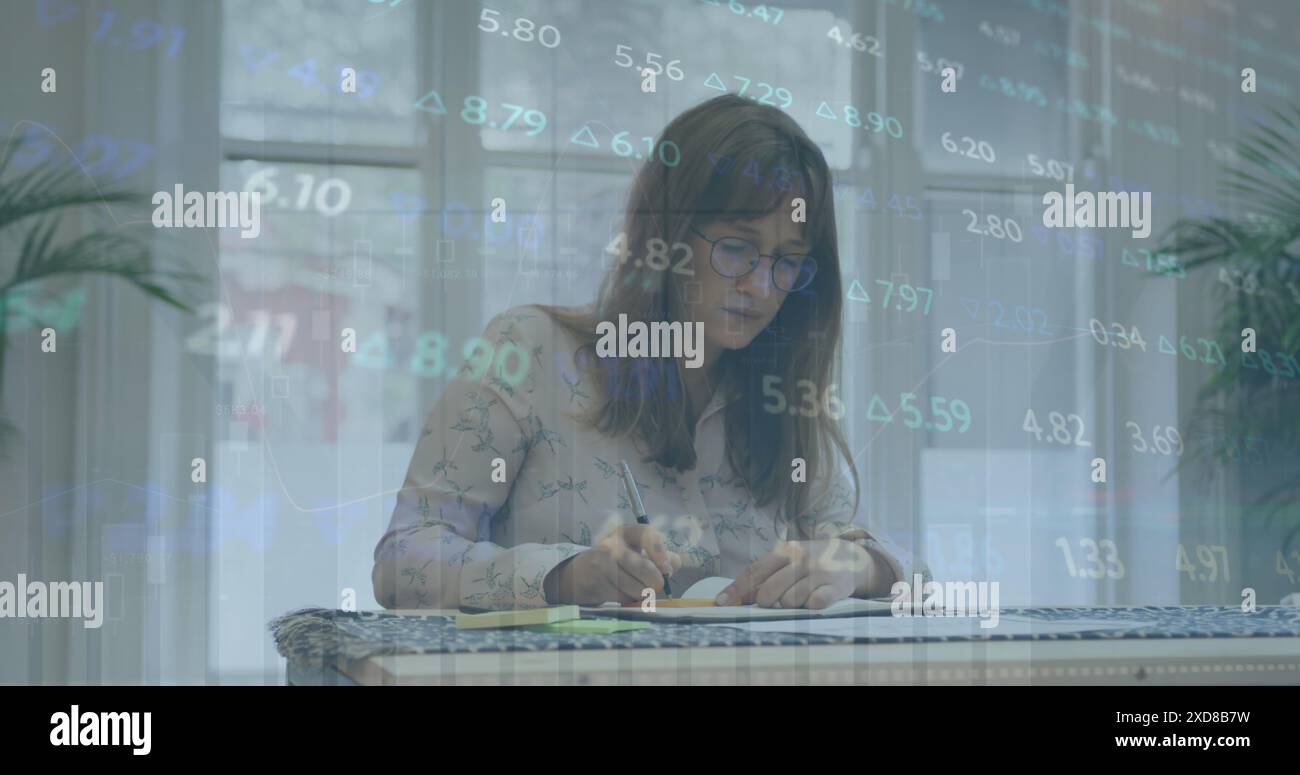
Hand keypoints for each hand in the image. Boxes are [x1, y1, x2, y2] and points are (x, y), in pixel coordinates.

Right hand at [543, 524, 681, 605]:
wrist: (581, 574)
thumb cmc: (617, 562)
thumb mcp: (637, 552)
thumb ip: (662, 556)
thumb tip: (674, 565)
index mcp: (626, 532)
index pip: (646, 533)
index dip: (660, 550)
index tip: (667, 569)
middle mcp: (612, 544)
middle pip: (646, 568)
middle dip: (656, 582)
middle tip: (656, 585)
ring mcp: (602, 563)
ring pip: (638, 588)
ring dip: (642, 593)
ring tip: (633, 586)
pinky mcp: (596, 582)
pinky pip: (625, 598)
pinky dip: (628, 600)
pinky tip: (619, 592)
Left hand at [716, 539, 870, 608]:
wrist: (851, 555)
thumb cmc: (809, 563)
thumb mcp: (786, 561)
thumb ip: (763, 576)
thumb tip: (732, 598)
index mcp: (783, 551)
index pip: (754, 573)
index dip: (736, 590)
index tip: (721, 603)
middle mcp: (799, 559)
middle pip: (769, 592)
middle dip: (767, 603)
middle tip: (777, 601)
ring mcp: (818, 572)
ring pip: (789, 601)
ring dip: (791, 605)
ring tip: (802, 595)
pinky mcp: (836, 586)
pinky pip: (814, 605)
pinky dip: (810, 607)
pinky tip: (815, 599)